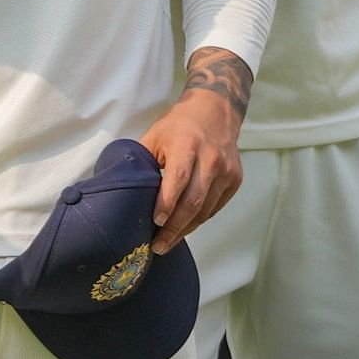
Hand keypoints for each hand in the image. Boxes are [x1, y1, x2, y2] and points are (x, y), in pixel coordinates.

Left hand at [137, 48, 253, 249]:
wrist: (215, 112)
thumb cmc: (177, 127)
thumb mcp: (154, 137)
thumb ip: (142, 163)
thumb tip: (123, 193)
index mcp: (187, 144)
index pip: (178, 178)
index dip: (167, 203)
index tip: (155, 223)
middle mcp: (211, 159)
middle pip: (194, 200)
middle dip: (175, 227)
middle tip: (158, 246)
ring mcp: (227, 171)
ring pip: (207, 209)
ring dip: (187, 229)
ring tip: (168, 242)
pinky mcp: (235, 180)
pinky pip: (216, 207)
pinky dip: (199, 220)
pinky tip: (185, 228)